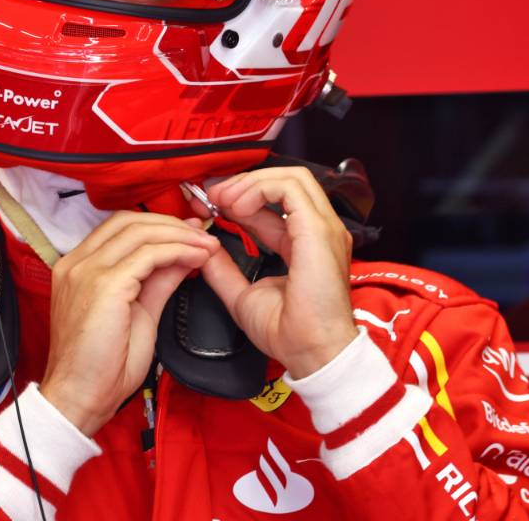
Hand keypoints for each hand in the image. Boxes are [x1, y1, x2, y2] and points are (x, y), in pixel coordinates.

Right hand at [39, 211, 218, 435]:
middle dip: (171, 223)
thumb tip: (181, 258)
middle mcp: (78, 263)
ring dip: (179, 235)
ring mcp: (87, 271)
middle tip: (202, 234)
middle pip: (128, 221)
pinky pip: (148, 255)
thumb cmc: (102, 367)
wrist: (80, 398)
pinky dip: (177, 251)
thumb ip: (157, 282)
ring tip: (206, 245)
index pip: (119, 228)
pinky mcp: (104, 285)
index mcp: (79, 268)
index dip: (158, 225)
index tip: (190, 232)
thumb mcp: (138, 314)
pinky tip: (196, 258)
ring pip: (139, 232)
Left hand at [198, 167, 357, 379]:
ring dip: (251, 182)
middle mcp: (319, 230)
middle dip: (245, 182)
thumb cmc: (288, 332)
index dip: (240, 198)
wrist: (310, 352)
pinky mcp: (319, 230)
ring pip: (292, 176)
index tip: (210, 205)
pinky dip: (258, 189)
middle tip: (214, 196)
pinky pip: (290, 188)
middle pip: (286, 180)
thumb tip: (204, 248)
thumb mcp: (243, 293)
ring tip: (224, 200)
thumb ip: (224, 268)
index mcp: (305, 243)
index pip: (274, 204)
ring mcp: (324, 228)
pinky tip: (236, 208)